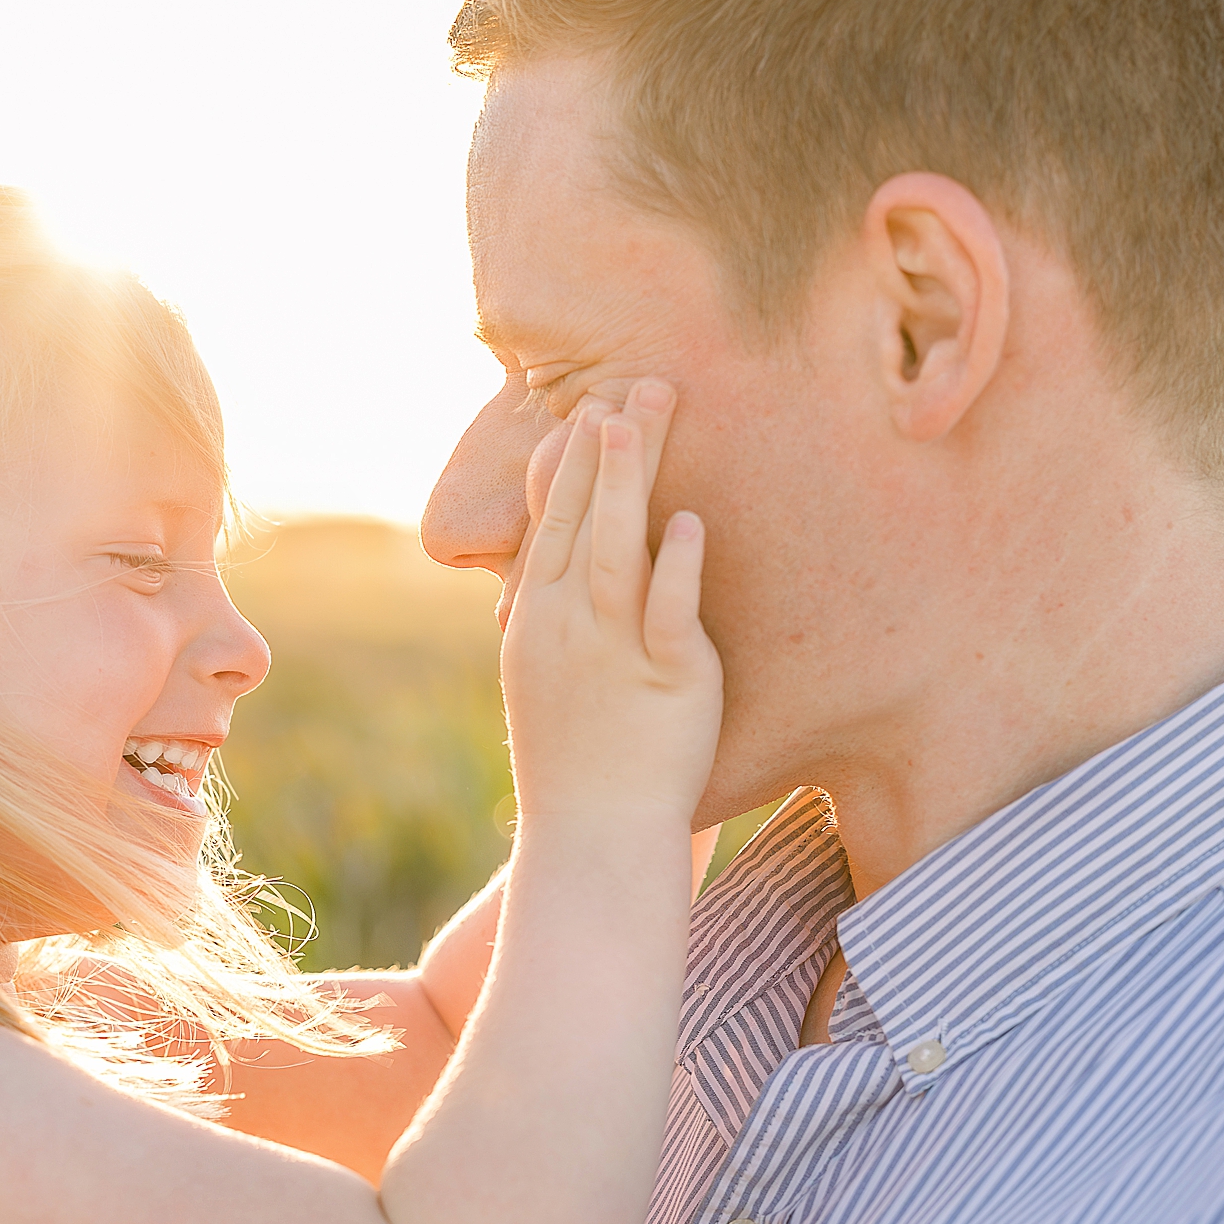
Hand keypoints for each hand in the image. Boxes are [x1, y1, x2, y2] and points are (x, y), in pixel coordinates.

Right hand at [499, 381, 720, 834]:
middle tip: (624, 388)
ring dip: (627, 481)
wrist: (594, 835)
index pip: (548, 529)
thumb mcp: (552, 679)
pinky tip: (686, 524)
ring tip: (639, 417)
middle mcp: (567, 628)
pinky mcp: (667, 680)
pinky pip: (669, 616)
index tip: (578, 419)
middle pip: (582, 521)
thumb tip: (563, 580)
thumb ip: (563, 620)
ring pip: (616, 552)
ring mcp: (613, 652)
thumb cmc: (581, 762)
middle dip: (603, 452)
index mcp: (537, 623)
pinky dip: (675, 570)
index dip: (566, 472)